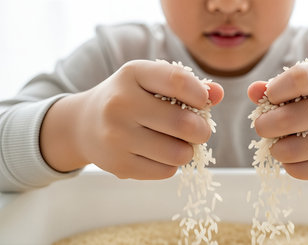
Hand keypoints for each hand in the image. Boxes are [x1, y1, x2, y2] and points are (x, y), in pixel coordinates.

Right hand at [40, 60, 223, 178]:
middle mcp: (120, 104)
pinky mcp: (118, 164)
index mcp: (132, 74)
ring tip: (178, 143)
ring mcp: (116, 137)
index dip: (200, 95)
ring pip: (178, 153)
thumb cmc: (129, 98)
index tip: (202, 102)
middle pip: (184, 124)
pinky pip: (166, 171)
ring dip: (187, 150)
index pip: (179, 82)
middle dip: (202, 130)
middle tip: (198, 130)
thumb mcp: (151, 82)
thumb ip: (188, 85)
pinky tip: (160, 154)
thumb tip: (218, 93)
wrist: (83, 124)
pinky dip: (171, 164)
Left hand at [248, 60, 307, 179]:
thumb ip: (279, 86)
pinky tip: (295, 156)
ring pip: (290, 150)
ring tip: (279, 142)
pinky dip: (288, 164)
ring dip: (275, 148)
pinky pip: (299, 171)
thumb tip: (253, 91)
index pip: (298, 78)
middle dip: (264, 125)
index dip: (274, 90)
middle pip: (286, 119)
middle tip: (265, 125)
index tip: (271, 97)